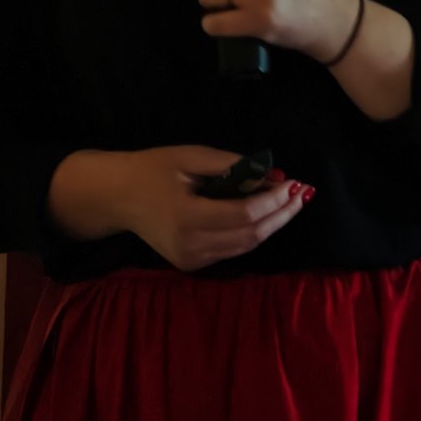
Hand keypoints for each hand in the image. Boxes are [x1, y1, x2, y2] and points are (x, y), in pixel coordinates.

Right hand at [48, 146, 310, 271]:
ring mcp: (190, 259)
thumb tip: (276, 176)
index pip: (245, 215)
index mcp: (186, 217)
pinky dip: (254, 233)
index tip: (296, 183)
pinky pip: (233, 250)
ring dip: (273, 224)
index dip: (275, 200)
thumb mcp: (192, 156)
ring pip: (246, 246)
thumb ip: (234, 166)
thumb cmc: (153, 170)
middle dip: (283, 214)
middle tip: (303, 194)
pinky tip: (267, 215)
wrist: (117, 197)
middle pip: (252, 235)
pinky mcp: (191, 265)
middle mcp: (189, 245)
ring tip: (292, 202)